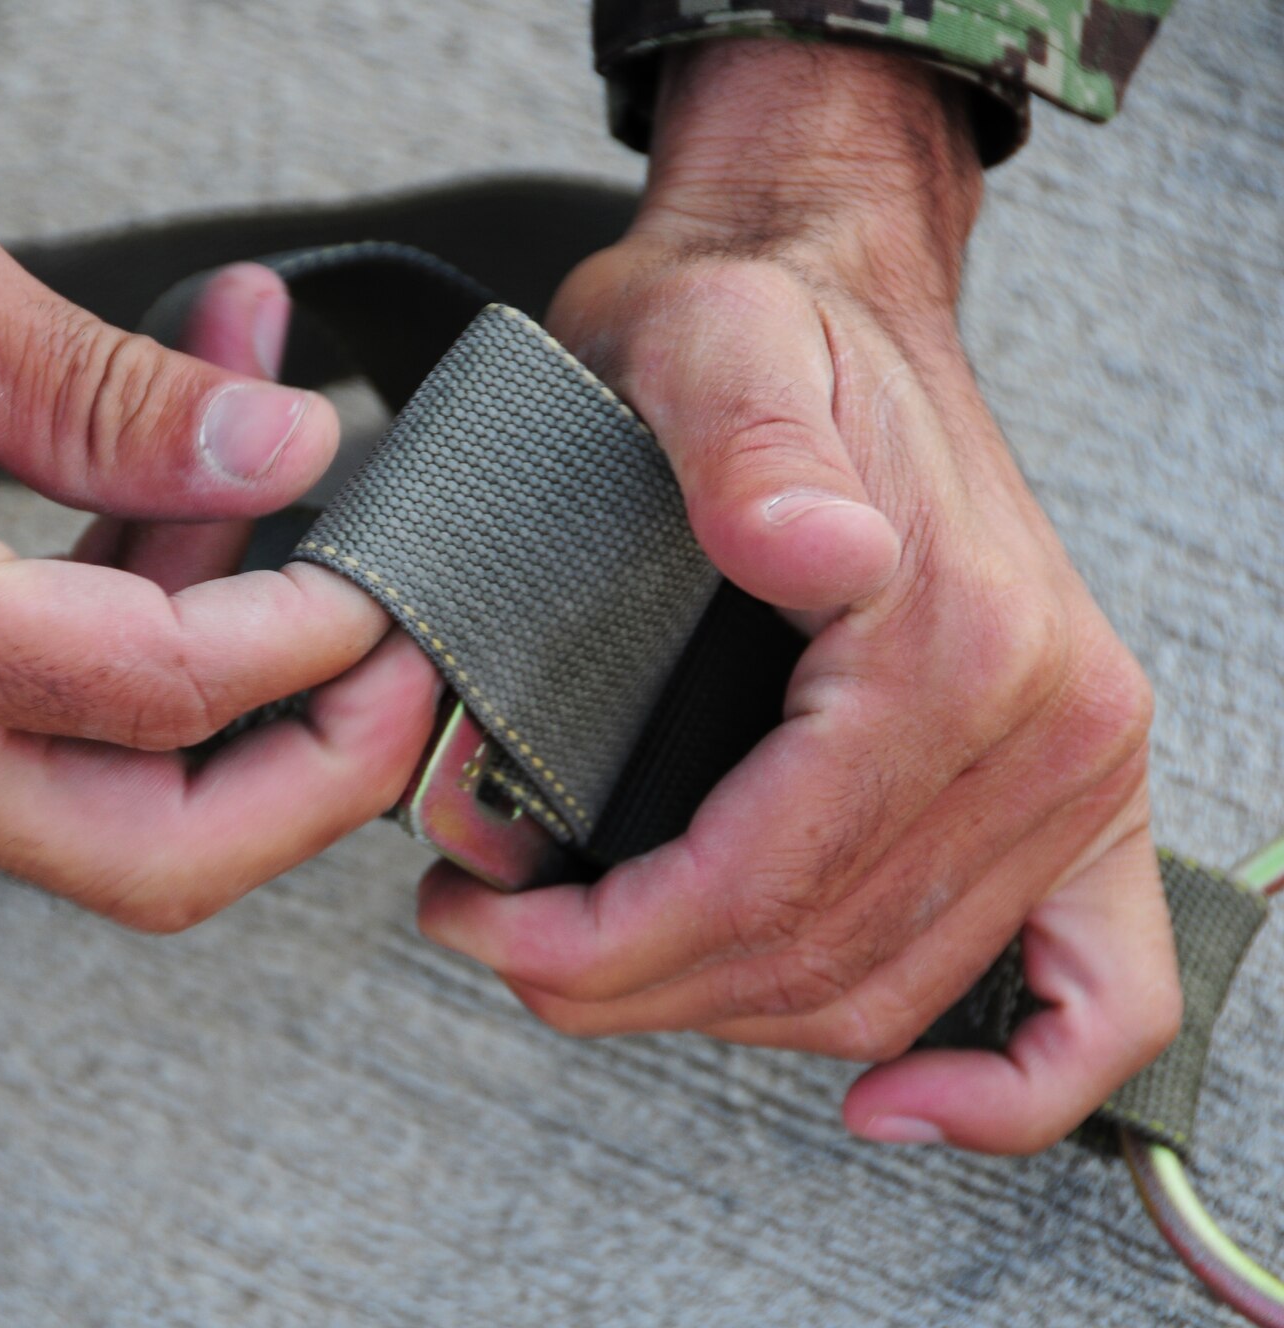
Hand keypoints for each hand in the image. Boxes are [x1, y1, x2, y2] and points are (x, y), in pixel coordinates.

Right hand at [0, 92, 434, 928]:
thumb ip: (105, 394)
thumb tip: (278, 456)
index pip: (149, 694)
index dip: (306, 647)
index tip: (387, 585)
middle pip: (142, 852)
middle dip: (307, 778)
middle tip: (400, 673)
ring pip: (107, 803)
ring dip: (229, 670)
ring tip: (273, 461)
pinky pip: (46, 727)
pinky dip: (140, 620)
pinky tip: (181, 475)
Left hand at [417, 41, 1176, 1152]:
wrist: (831, 292)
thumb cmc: (755, 330)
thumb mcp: (711, 344)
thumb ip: (748, 442)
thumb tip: (808, 553)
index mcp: (959, 644)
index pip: (768, 882)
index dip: (608, 944)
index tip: (484, 924)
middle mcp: (1049, 726)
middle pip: (821, 962)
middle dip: (632, 988)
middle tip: (497, 942)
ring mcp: (1077, 772)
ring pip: (894, 994)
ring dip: (731, 1020)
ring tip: (588, 968)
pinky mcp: (1071, 793)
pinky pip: (1091, 995)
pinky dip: (1006, 1085)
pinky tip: (895, 1107)